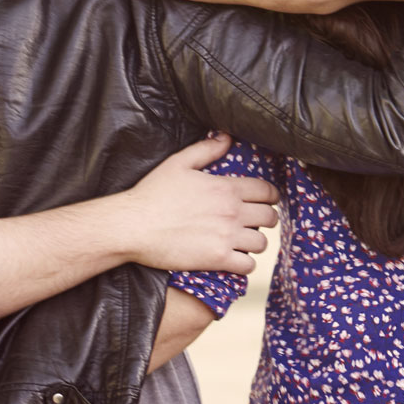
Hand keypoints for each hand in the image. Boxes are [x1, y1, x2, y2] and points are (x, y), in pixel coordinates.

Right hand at [117, 134, 279, 273]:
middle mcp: (232, 212)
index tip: (265, 201)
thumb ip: (207, 149)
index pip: (267, 191)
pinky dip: (244, 264)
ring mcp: (226, 236)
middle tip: (254, 222)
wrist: (132, 225)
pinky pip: (248, 265)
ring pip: (262, 243)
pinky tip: (235, 260)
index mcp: (227, 188)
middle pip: (270, 218)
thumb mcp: (179, 163)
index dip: (270, 197)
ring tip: (243, 242)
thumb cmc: (152, 194)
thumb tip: (227, 137)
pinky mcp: (217, 259)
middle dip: (266, 219)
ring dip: (255, 243)